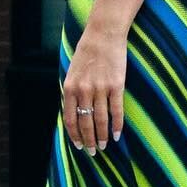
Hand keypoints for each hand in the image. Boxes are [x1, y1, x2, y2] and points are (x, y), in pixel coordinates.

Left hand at [62, 16, 126, 153]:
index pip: (70, 118)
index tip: (78, 146)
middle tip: (92, 152)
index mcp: (69, 87)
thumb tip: (73, 113)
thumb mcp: (72, 71)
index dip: (74, 135)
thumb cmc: (87, 52)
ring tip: (104, 146)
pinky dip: (117, 125)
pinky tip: (116, 135)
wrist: (103, 34)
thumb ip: (72, 91)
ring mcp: (100, 88)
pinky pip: (116, 111)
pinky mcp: (116, 86)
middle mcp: (83, 90)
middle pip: (85, 123)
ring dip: (102, 137)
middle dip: (88, 140)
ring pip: (100, 120)